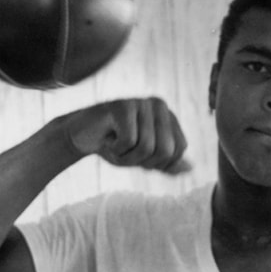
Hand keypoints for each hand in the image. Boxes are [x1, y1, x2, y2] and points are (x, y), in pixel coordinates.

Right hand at [63, 98, 190, 173]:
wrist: (81, 136)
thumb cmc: (115, 145)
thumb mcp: (144, 159)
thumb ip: (167, 164)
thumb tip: (190, 168)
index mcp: (168, 115)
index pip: (179, 150)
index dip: (159, 163)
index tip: (140, 154)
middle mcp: (159, 104)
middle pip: (165, 150)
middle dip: (143, 162)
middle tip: (126, 151)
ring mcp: (140, 102)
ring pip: (147, 148)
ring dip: (127, 157)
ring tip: (115, 145)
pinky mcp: (122, 105)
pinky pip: (128, 141)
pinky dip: (115, 150)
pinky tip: (107, 139)